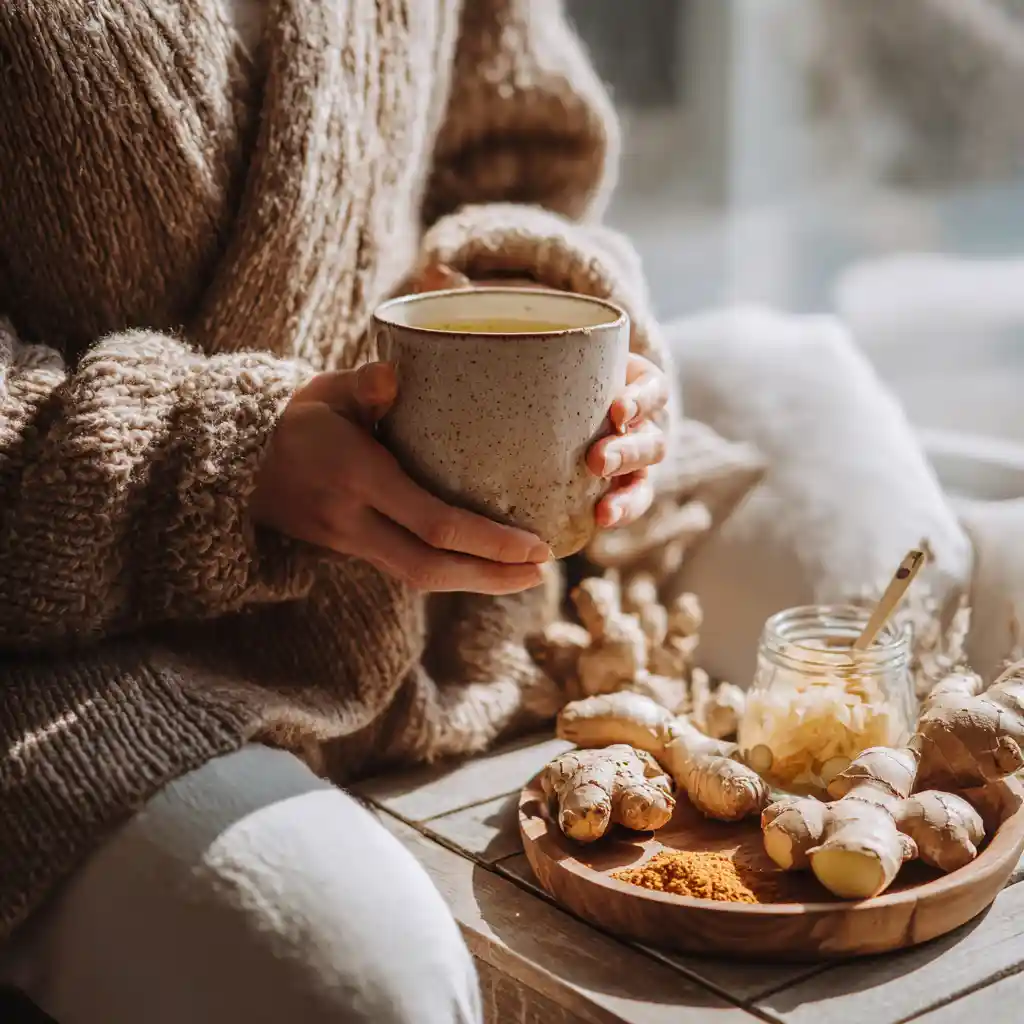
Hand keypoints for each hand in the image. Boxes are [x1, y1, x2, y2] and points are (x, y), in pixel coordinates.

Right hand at [251, 364, 550, 593]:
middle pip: (432, 568)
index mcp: (356, 477)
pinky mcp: (351, 550)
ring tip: (523, 576)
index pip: (434, 523)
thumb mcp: (325, 390)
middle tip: (542, 571)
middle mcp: (353, 520)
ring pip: (419, 578)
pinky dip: (449, 572)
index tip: (537, 544)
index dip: (489, 541)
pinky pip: (406, 569)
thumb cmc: (294, 418)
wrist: (237, 465)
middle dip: (492, 576)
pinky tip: (481, 565)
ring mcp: (348, 542)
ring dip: (475, 582)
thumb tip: (394, 373)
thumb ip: (363, 384)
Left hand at [411, 263, 668, 528]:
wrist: (496, 396)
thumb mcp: (494, 329)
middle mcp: (625, 417)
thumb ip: (468, 304)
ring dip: (628, 490)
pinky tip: (595, 526)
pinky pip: (620, 502)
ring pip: (641, 475)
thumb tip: (434, 270)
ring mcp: (617, 456)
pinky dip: (616, 513)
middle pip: (648, 433)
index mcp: (615, 373)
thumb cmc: (509, 356)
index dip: (642, 396)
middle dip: (631, 448)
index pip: (646, 381)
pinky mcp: (600, 487)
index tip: (617, 408)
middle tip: (597, 458)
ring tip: (602, 510)